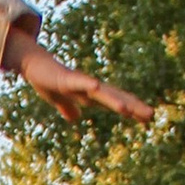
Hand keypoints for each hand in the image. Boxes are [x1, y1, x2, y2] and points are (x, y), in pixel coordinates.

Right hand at [5, 20, 155, 123]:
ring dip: (114, 100)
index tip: (149, 119)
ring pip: (101, 93)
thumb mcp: (59, 101)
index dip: (133, 110)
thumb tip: (74, 118)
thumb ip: (69, 109)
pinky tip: (97, 88)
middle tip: (151, 115)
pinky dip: (88, 84)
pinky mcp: (66, 78)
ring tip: (128, 110)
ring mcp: (80, 82)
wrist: (33, 65)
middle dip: (133, 107)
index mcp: (91, 94)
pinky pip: (79, 82)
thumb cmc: (48, 81)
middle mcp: (90, 87)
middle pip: (115, 98)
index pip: (116, 102)